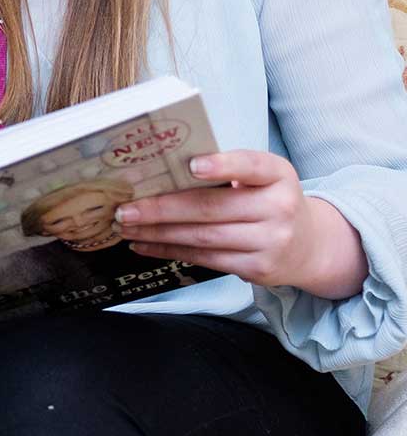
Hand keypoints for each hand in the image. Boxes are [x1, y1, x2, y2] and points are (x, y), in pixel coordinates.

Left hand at [114, 150, 367, 298]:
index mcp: (278, 174)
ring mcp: (271, 242)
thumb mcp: (261, 177)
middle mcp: (279, 208)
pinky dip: (170, 250)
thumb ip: (226, 170)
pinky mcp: (258, 270)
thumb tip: (163, 169)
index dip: (222, 165)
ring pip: (203, 237)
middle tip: (125, 208)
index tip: (191, 166)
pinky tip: (144, 244)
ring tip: (126, 226)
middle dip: (161, 208)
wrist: (310, 245)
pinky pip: (206, 259)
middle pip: (211, 207)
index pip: (251, 165)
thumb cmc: (269, 200)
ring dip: (158, 232)